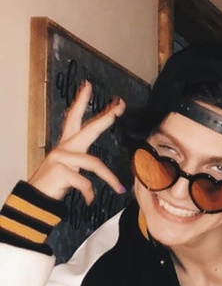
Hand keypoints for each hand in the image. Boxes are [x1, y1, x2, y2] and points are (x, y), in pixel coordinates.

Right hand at [29, 81, 125, 202]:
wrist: (35, 200)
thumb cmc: (55, 184)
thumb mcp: (71, 170)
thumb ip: (82, 163)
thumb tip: (100, 167)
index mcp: (66, 145)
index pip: (73, 118)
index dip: (81, 101)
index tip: (89, 85)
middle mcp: (64, 147)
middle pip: (89, 129)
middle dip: (107, 118)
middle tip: (121, 106)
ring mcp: (61, 158)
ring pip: (94, 164)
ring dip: (109, 178)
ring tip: (119, 189)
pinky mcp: (61, 171)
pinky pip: (85, 182)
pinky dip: (90, 193)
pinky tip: (89, 200)